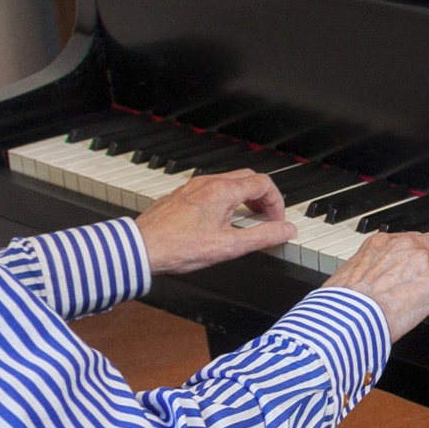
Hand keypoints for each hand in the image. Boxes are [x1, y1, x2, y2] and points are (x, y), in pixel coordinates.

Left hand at [134, 171, 295, 273]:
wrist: (141, 249)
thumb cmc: (179, 248)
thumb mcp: (229, 246)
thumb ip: (263, 237)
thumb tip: (286, 230)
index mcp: (224, 191)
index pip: (264, 184)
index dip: (277, 203)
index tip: (276, 222)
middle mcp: (208, 182)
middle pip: (247, 178)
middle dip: (262, 197)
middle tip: (265, 218)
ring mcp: (192, 187)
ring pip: (228, 182)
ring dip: (243, 198)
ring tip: (244, 221)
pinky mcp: (181, 195)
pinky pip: (210, 189)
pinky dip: (224, 200)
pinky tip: (218, 221)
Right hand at [325, 230, 428, 340]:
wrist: (346, 317)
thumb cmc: (341, 305)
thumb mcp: (351, 277)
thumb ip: (368, 274)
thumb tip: (370, 288)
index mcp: (381, 243)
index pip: (412, 242)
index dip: (424, 253)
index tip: (427, 258)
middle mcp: (405, 246)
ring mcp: (424, 264)